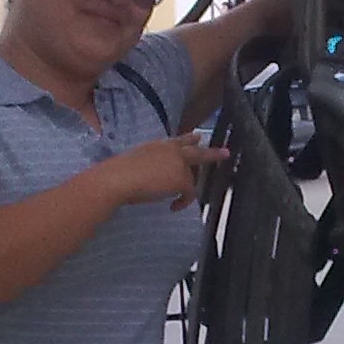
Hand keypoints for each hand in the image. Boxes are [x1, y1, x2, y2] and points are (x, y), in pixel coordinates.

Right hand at [107, 133, 227, 210]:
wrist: (119, 178)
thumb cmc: (118, 173)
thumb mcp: (137, 162)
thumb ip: (150, 164)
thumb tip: (153, 177)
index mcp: (158, 145)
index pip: (178, 140)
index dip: (189, 139)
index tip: (196, 136)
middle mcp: (171, 150)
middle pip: (197, 151)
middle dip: (212, 153)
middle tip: (225, 153)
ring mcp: (179, 163)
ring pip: (192, 176)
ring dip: (187, 187)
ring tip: (180, 199)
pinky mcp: (182, 179)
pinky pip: (189, 193)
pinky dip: (183, 202)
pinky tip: (174, 207)